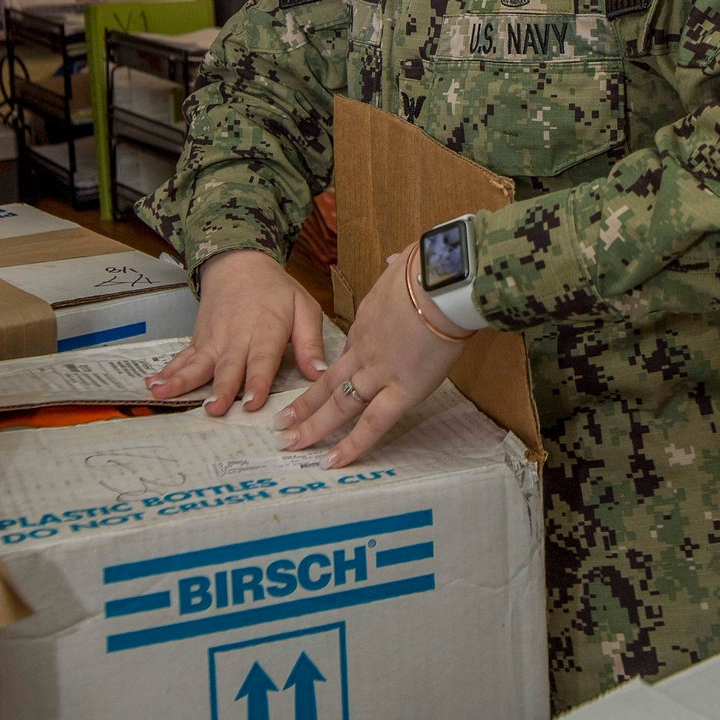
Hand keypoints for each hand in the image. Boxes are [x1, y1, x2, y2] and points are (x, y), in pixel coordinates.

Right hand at [145, 249, 325, 415]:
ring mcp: (213, 340)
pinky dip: (166, 372)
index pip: (262, 360)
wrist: (239, 264)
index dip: (257, 382)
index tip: (252, 403)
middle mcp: (236, 338)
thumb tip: (320, 374)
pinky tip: (151, 385)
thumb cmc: (276, 290)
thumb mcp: (304, 307)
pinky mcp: (199, 341)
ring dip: (181, 380)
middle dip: (221, 388)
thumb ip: (311, 343)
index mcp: (266, 331)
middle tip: (213, 409)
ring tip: (164, 394)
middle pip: (228, 366)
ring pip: (198, 364)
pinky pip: (182, 359)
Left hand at [272, 245, 471, 467]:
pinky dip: (352, 446)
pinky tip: (333, 462)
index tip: (320, 382)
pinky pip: (373, 424)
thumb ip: (396, 265)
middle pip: (328, 382)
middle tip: (280, 423)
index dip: (330, 371)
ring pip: (339, 405)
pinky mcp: (402, 391)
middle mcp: (364, 350)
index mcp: (367, 321)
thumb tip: (397, 258)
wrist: (439, 285)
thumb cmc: (428, 270)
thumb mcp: (403, 261)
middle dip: (304, 404)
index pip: (346, 351)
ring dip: (312, 427)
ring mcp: (379, 372)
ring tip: (290, 443)